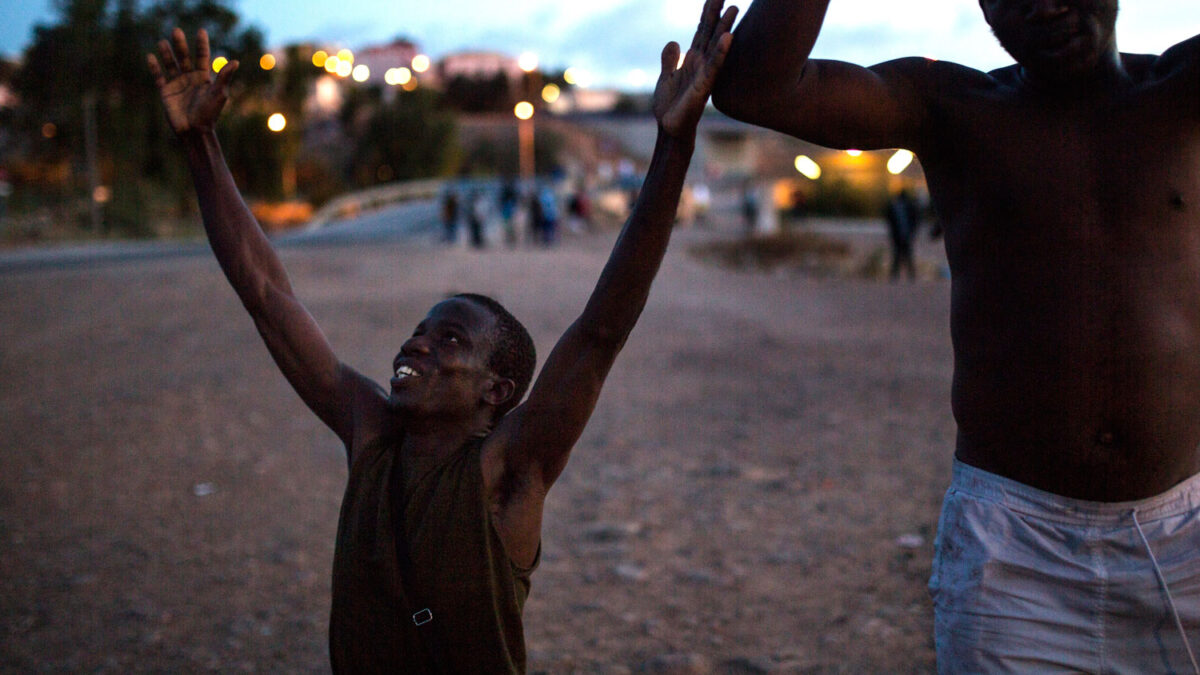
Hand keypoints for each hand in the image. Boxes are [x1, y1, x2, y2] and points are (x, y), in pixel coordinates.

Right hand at [147, 28, 238, 135]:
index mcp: (203, 77)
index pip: (202, 56)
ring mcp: (177, 84)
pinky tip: (151, 57)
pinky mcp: (165, 92)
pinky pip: (159, 77)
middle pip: (184, 57)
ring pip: (170, 64)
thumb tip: (235, 61)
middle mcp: (190, 78)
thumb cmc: (209, 114)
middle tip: (176, 31)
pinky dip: (154, 67)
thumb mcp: (219, 94)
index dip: (201, 44)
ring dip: (166, 53)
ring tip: (162, 42)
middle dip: (180, 45)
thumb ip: (224, 77)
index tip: (201, 31)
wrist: (195, 131)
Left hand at [653, 0, 737, 138]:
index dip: (707, 14)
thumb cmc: (671, 107)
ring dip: (724, 27)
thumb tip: (673, 42)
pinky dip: (720, 52)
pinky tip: (727, 37)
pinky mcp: (703, 86)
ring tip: (733, 8)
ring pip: (716, 46)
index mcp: (693, 60)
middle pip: (710, 33)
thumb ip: (670, 60)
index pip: (701, 31)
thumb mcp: (666, 77)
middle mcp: (701, 64)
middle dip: (717, 13)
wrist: (670, 129)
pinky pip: (714, 66)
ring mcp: (704, 74)